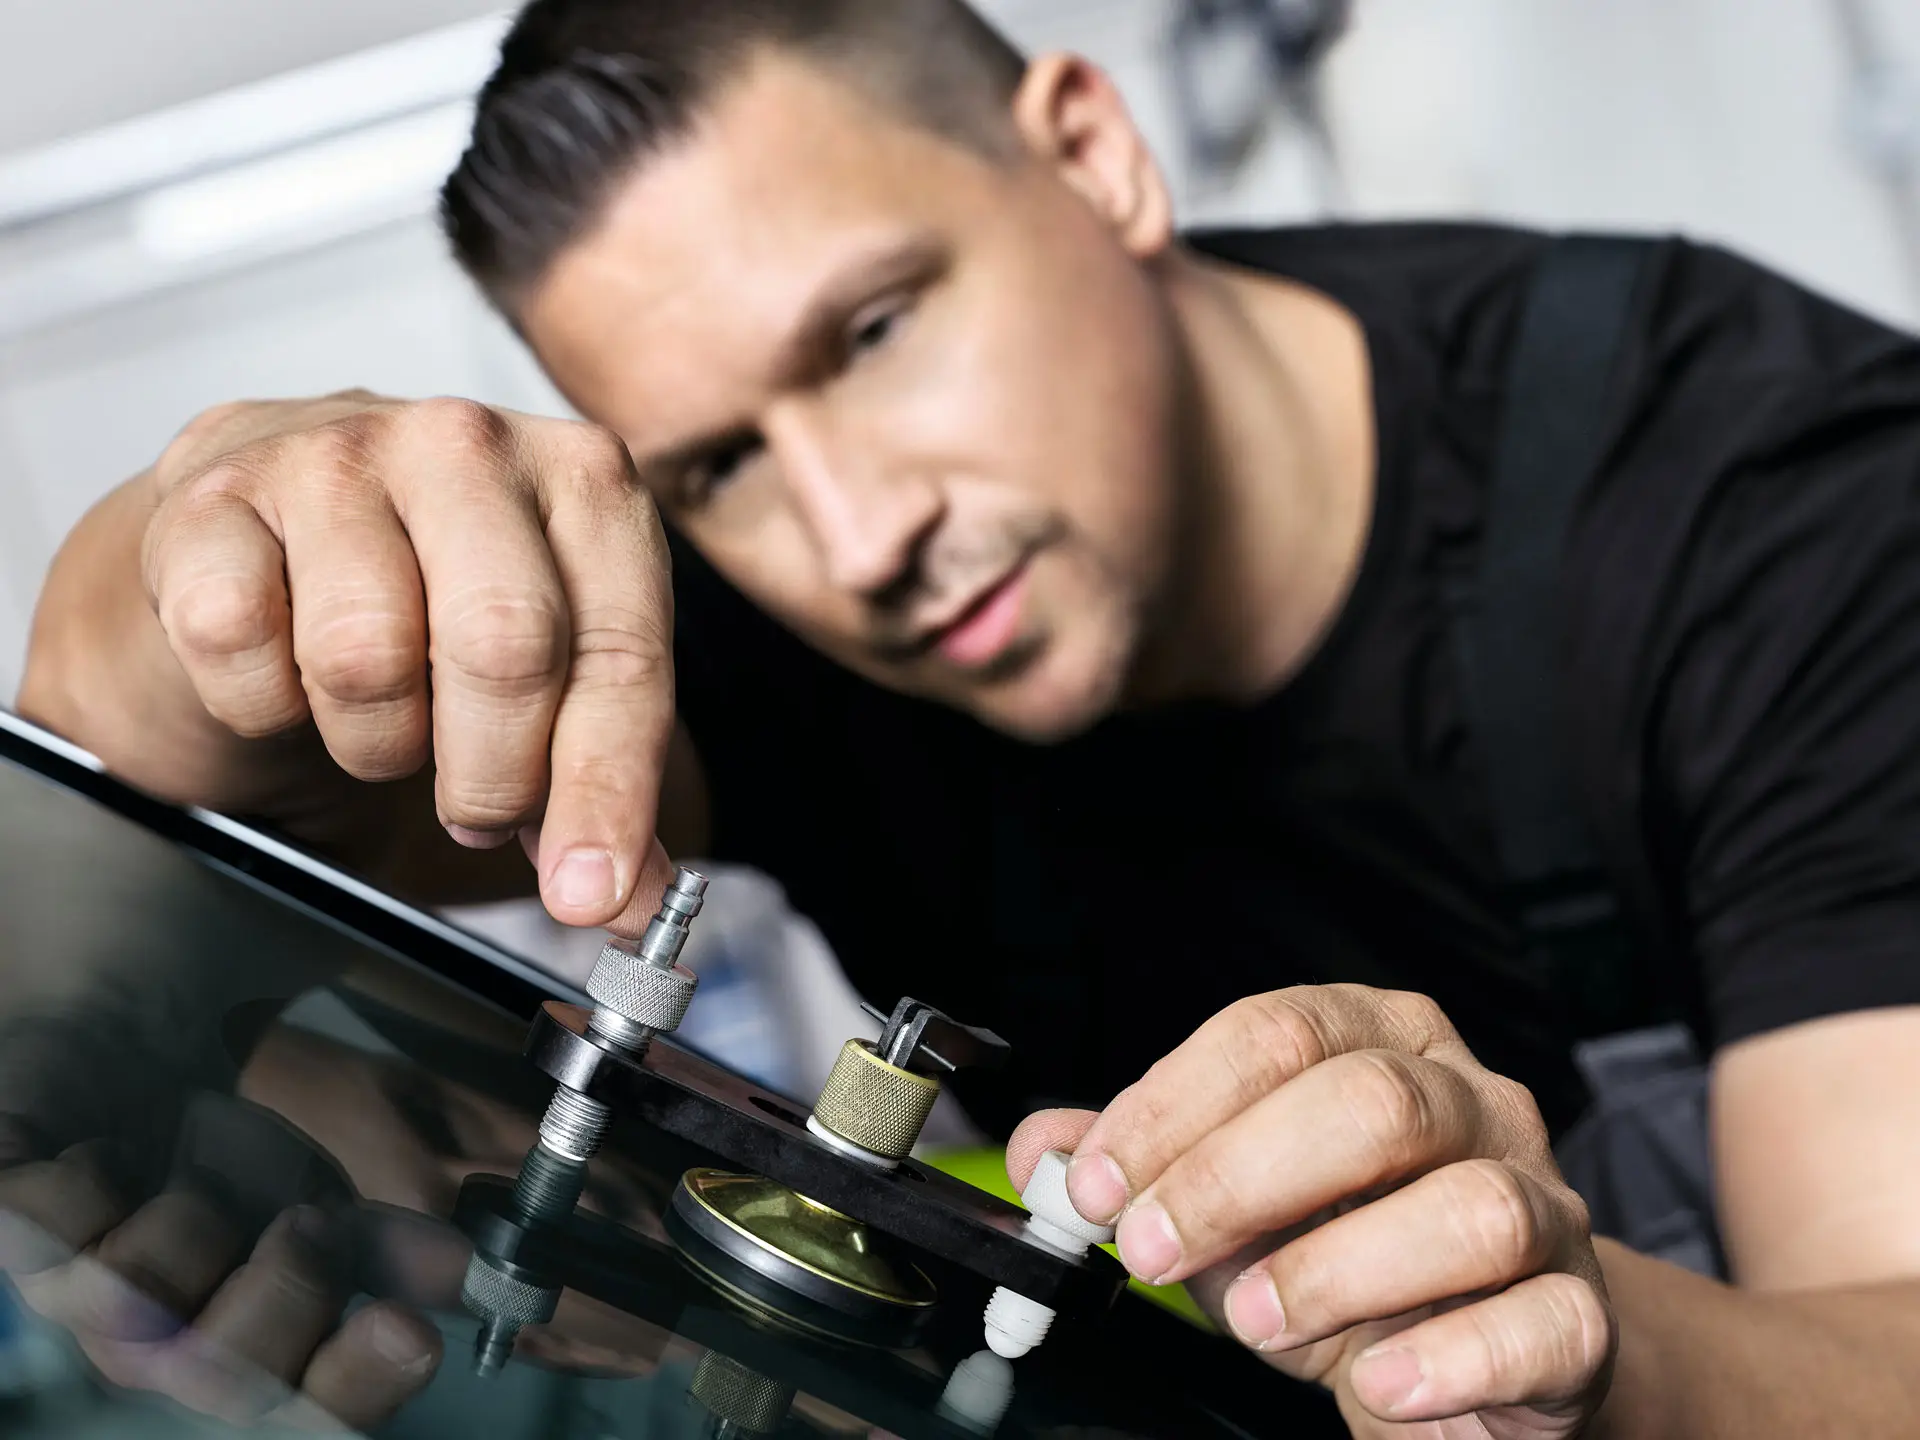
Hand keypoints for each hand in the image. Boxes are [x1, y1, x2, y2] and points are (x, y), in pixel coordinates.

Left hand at [0, 1131, 440, 1430]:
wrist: (119, 1062)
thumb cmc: (221, 1158)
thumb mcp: (320, 1202)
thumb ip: (389, 1249)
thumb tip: (472, 1273)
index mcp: (247, 1358)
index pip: (313, 1413)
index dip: (360, 1383)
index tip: (413, 1330)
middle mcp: (155, 1355)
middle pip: (224, 1382)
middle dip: (288, 1292)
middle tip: (314, 1218)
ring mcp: (72, 1302)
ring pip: (139, 1300)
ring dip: (194, 1220)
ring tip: (198, 1176)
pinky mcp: (10, 1232)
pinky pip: (51, 1226)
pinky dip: (95, 1177)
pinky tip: (105, 1156)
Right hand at [142, 391, 677, 930]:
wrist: (261, 541)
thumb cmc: (426, 603)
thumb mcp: (545, 677)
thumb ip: (601, 781)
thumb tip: (630, 896)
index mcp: (586, 480)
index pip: (622, 650)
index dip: (608, 788)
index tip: (594, 893)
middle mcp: (467, 445)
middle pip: (504, 647)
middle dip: (493, 773)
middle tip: (478, 810)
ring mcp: (332, 455)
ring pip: (366, 658)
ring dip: (375, 741)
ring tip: (381, 721)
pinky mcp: (210, 496)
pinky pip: (240, 645)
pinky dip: (263, 703)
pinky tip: (287, 677)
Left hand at [1009, 985, 1614, 1437]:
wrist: (1483, 1349)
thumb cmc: (1349, 1254)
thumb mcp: (1231, 1204)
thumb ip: (1142, 1168)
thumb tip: (1044, 1151)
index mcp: (1380, 1040)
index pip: (1276, 1033)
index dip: (1173, 1107)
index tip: (1096, 1183)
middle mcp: (1470, 1101)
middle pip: (1371, 1102)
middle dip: (1237, 1176)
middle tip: (1154, 1249)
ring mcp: (1541, 1202)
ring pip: (1468, 1207)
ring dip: (1337, 1268)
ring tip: (1258, 1320)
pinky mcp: (1581, 1313)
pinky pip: (1540, 1323)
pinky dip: (1447, 1357)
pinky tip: (1374, 1381)